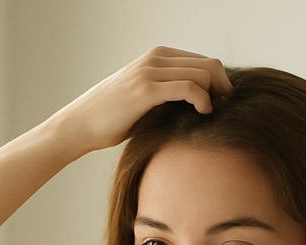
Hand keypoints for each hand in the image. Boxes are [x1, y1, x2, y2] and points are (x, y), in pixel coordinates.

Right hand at [47, 46, 231, 154]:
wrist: (80, 125)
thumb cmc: (113, 119)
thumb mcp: (146, 101)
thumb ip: (171, 96)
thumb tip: (204, 105)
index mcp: (157, 57)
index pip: (203, 60)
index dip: (219, 81)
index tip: (221, 103)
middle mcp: (155, 58)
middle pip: (209, 64)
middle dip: (223, 87)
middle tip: (224, 109)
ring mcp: (150, 72)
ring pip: (202, 73)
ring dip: (215, 94)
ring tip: (211, 113)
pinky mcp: (146, 89)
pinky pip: (188, 87)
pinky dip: (203, 99)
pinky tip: (203, 113)